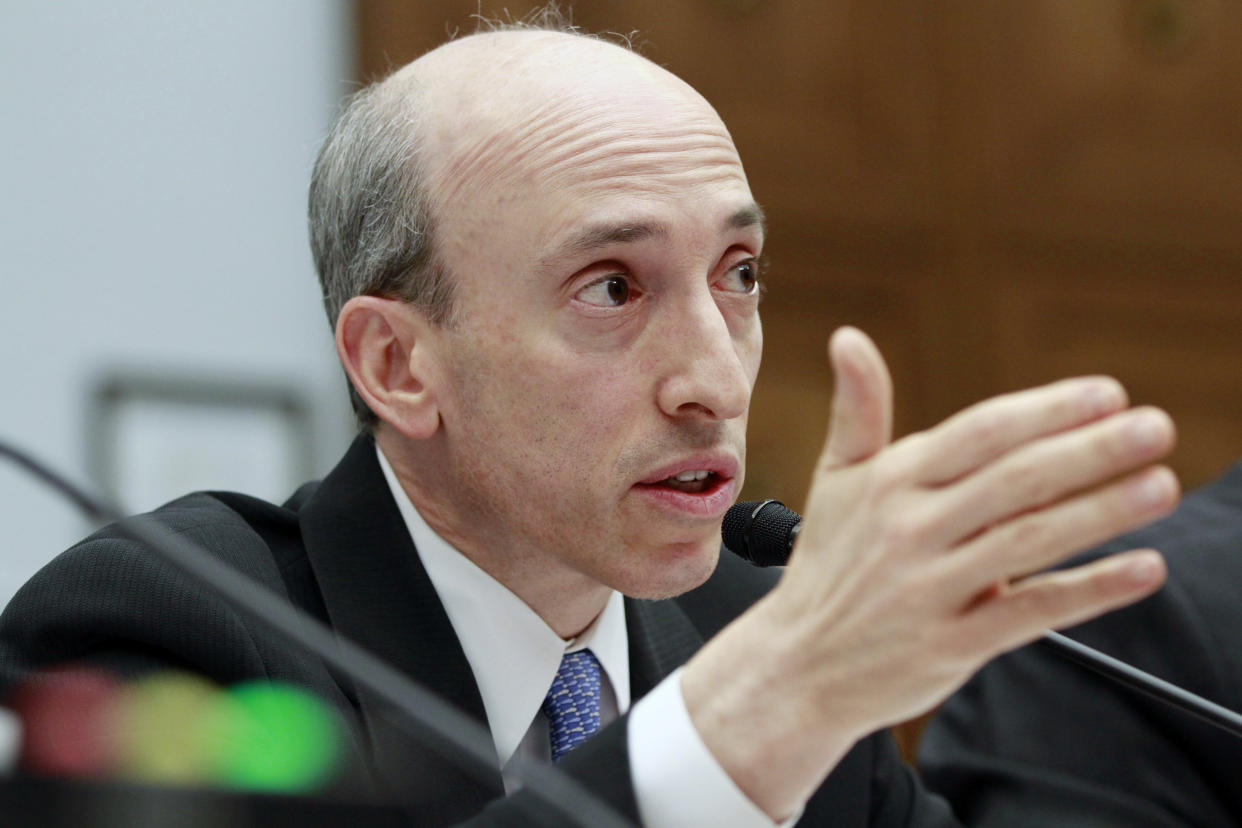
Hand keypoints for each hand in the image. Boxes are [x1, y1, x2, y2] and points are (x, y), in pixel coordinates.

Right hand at [683, 327, 1177, 817]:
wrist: (799, 665)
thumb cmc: (829, 565)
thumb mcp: (834, 480)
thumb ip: (857, 410)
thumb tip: (849, 338)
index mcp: (890, 481)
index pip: (979, 433)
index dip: (1046, 411)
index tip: (1107, 395)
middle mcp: (910, 529)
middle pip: (1014, 481)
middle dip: (1091, 451)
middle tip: (1155, 428)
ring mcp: (931, 588)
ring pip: (1029, 540)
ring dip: (1101, 511)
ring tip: (1160, 485)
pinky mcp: (952, 644)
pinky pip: (1032, 612)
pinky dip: (1091, 590)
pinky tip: (1142, 569)